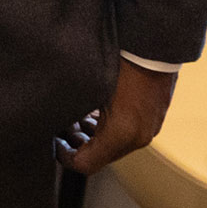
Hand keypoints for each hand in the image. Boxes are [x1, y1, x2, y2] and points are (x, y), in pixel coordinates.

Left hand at [55, 59, 177, 174]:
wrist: (153, 43)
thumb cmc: (119, 59)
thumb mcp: (90, 86)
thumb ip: (73, 110)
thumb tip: (54, 122)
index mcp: (121, 134)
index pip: (86, 164)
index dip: (65, 157)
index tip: (53, 143)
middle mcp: (138, 137)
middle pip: (100, 157)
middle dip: (77, 145)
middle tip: (60, 128)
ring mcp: (148, 128)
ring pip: (113, 146)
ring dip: (92, 136)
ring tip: (74, 117)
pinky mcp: (153, 118)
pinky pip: (126, 133)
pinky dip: (107, 128)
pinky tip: (93, 109)